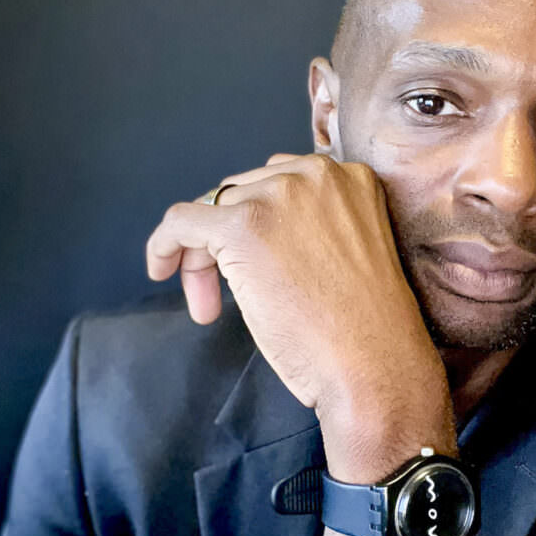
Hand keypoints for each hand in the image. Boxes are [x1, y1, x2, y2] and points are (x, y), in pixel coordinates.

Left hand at [145, 154, 450, 458]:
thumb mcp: (348, 247)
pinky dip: (165, 243)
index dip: (260, 224)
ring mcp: (279, 196)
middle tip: (224, 295)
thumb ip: (311, 222)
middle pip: (243, 193)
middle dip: (229, 240)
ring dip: (206, 254)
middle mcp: (315, 173)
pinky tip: (161, 269)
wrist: (374, 363)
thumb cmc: (366, 324)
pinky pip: (182, 220)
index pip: (278, 184)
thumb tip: (256, 230)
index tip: (253, 264)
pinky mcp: (243, 226)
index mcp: (348, 176)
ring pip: (213, 209)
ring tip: (211, 305)